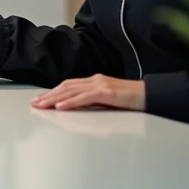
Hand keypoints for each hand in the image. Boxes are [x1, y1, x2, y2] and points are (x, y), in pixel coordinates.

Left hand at [31, 76, 145, 111]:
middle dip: (48, 95)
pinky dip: (71, 102)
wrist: (154, 95)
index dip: (53, 92)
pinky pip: (85, 98)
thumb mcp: (108, 101)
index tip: (40, 100)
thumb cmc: (132, 100)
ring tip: (42, 105)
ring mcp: (101, 85)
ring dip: (54, 98)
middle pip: (66, 87)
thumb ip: (93, 102)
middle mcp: (95, 80)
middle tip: (34, 104)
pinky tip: (61, 107)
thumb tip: (77, 108)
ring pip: (72, 91)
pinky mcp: (108, 92)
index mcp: (94, 81)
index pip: (68, 85)